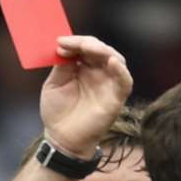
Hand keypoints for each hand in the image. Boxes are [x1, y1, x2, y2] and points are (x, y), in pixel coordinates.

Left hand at [38, 36, 132, 159]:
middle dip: (88, 43)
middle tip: (71, 43)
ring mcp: (109, 85)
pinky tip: (111, 62)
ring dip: (104, 50)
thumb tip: (65, 47)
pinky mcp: (116, 99)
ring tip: (87, 48)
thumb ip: (62, 65)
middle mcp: (99, 74)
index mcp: (84, 68)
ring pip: (116, 60)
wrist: (61, 138)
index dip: (75, 42)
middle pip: (102, 50)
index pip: (86, 47)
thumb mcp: (54, 83)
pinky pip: (125, 82)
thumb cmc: (58, 112)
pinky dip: (121, 71)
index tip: (60, 42)